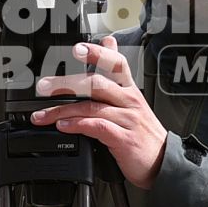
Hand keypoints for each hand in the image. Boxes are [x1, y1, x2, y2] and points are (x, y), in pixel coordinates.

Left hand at [30, 36, 167, 189]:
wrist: (163, 163)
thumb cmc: (143, 134)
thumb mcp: (132, 101)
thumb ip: (116, 74)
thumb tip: (108, 43)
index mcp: (130, 90)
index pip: (116, 63)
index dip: (98, 53)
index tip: (78, 48)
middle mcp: (129, 101)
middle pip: (96, 83)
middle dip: (66, 84)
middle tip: (44, 86)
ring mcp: (127, 120)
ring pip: (91, 107)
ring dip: (63, 109)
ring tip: (44, 114)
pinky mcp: (124, 139)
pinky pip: (97, 127)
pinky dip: (77, 125)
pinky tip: (64, 126)